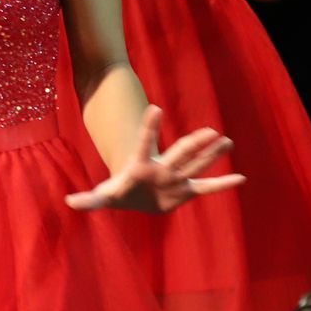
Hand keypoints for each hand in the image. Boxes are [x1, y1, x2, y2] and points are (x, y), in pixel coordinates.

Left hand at [65, 107, 245, 213]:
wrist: (135, 196)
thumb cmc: (118, 192)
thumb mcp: (102, 197)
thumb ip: (88, 200)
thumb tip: (68, 202)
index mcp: (141, 165)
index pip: (144, 143)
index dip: (149, 127)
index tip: (155, 108)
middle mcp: (162, 168)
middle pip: (179, 154)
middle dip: (194, 144)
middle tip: (210, 131)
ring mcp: (176, 178)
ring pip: (195, 165)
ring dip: (211, 155)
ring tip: (227, 140)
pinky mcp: (185, 191)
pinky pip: (207, 188)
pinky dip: (223, 185)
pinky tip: (241, 178)